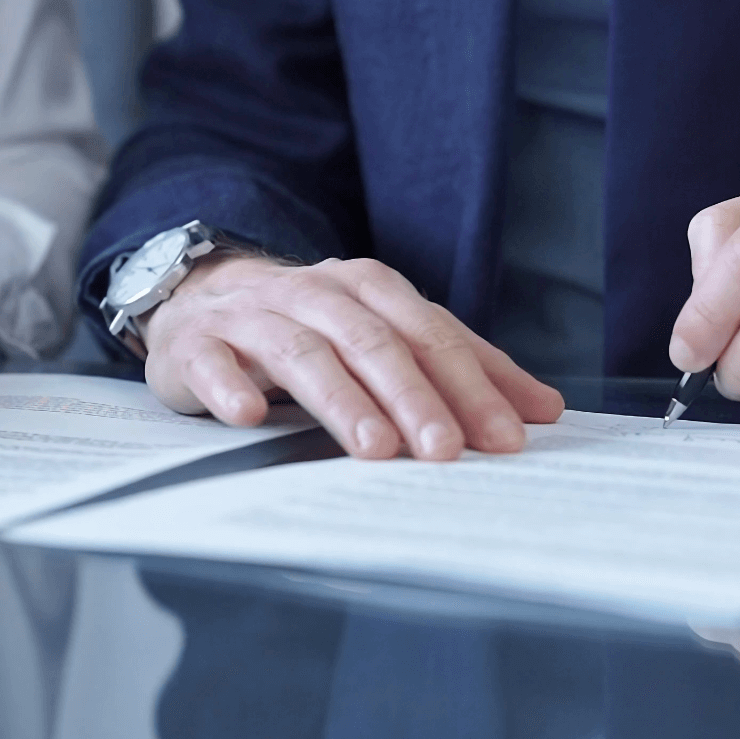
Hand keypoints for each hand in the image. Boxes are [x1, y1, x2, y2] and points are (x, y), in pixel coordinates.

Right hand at [140, 255, 564, 459]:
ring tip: (372, 448)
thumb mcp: (387, 335)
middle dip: (412, 397)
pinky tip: (249, 417)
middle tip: (444, 450)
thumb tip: (543, 408)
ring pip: (302, 353)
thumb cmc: (308, 326)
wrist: (201, 297)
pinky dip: (229, 387)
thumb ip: (461, 367)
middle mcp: (313, 294)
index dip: (469, 385)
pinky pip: (212, 361)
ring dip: (340, 400)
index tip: (505, 437)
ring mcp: (252, 316)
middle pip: (371, 342)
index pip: (429, 334)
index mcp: (367, 288)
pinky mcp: (196, 343)